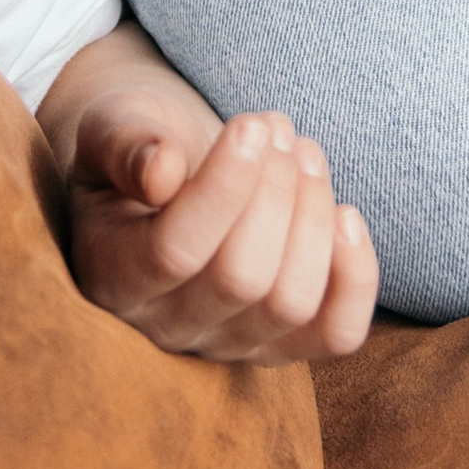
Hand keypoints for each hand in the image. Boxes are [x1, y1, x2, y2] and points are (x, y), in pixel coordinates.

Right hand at [64, 94, 379, 365]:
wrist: (169, 171)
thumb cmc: (138, 143)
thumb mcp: (112, 126)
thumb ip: (124, 144)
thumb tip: (161, 171)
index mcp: (114, 272)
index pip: (175, 251)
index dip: (225, 188)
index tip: (252, 125)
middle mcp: (169, 324)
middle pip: (243, 279)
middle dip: (275, 191)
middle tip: (278, 128)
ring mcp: (230, 342)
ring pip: (290, 303)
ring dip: (314, 217)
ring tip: (304, 152)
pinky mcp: (283, 343)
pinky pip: (335, 335)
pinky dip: (356, 277)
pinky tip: (346, 214)